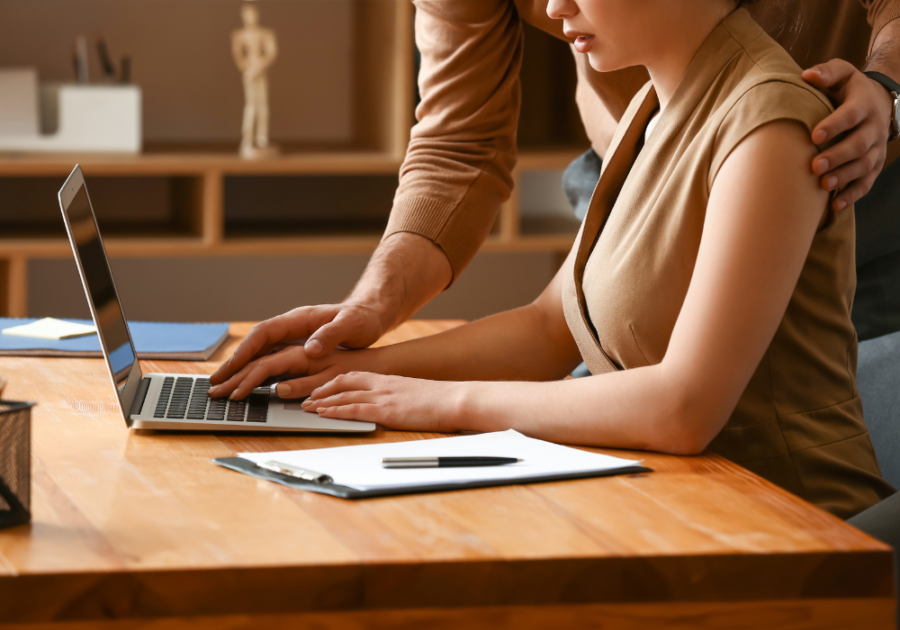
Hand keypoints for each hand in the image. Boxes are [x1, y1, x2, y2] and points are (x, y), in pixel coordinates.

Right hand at [208, 302, 384, 396]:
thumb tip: (309, 349)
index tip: (232, 367)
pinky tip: (248, 385)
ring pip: (261, 352)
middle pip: (255, 344)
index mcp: (299, 319)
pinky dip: (258, 371)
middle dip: (234, 363)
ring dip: (242, 369)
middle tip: (214, 383)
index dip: (246, 350)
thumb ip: (330, 334)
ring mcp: (294, 336)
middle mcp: (291, 326)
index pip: (264, 333)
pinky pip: (272, 359)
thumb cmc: (362, 319)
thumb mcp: (351, 325)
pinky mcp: (299, 347)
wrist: (371, 314)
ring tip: (223, 386)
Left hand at [301, 372, 466, 431]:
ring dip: (322, 401)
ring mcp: (382, 396)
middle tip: (306, 396)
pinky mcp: (386, 410)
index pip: (353, 376)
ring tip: (306, 407)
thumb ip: (398, 397)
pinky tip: (323, 414)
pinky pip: (354, 409)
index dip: (333, 381)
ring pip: (343, 394)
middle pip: (343, 381)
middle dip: (321, 389)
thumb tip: (391, 406)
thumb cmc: (440, 399)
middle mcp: (381, 384)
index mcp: (388, 379)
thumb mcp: (413, 393)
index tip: (320, 387)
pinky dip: (335, 410)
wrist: (455, 399)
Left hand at [802, 59, 890, 210]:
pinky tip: (835, 205)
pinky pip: (867, 182)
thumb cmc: (850, 88)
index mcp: (863, 104)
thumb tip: (806, 76)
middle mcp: (873, 128)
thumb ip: (827, 72)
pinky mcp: (874, 164)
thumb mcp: (843, 73)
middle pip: (858, 145)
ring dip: (844, 177)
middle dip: (837, 156)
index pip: (850, 116)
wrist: (880, 100)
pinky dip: (853, 195)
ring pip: (863, 166)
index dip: (834, 126)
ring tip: (823, 185)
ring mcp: (876, 148)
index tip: (814, 135)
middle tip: (814, 166)